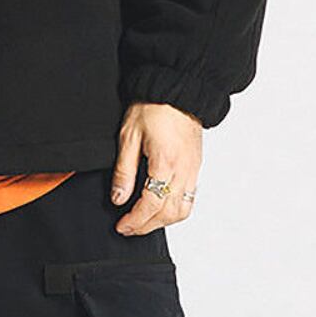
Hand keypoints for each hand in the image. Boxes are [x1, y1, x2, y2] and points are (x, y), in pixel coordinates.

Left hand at [111, 102, 201, 235]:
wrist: (176, 88)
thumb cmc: (153, 106)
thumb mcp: (129, 135)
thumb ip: (124, 170)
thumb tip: (118, 198)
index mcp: (165, 164)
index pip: (151, 205)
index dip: (135, 220)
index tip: (122, 226)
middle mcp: (183, 171)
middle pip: (169, 214)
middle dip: (147, 226)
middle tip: (129, 228)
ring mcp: (193, 169)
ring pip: (184, 210)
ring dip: (164, 222)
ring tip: (144, 222)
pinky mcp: (196, 165)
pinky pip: (191, 198)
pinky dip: (177, 210)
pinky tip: (162, 208)